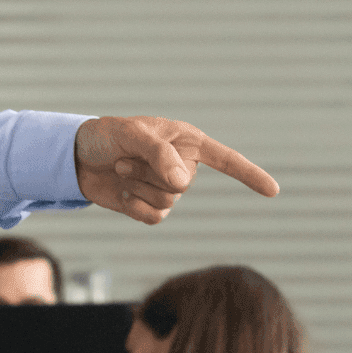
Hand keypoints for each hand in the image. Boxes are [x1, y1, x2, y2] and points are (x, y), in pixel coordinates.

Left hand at [73, 116, 278, 224]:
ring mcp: (167, 188)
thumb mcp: (132, 135)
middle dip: (149, 173)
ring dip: (138, 187)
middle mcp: (183, 165)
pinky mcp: (151, 206)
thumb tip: (183, 183)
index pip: (226, 159)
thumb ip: (159, 154)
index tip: (274, 190)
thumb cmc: (106, 136)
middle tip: (125, 158)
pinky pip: (154, 217)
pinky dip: (134, 206)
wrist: (77, 157)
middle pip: (183, 184)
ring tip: (121, 170)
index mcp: (187, 141)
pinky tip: (121, 192)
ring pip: (168, 202)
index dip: (250, 174)